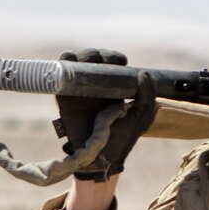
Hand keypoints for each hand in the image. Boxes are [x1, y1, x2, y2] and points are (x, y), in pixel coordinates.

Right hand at [55, 49, 157, 180]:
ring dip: (83, 55)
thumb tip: (144, 73)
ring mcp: (78, 89)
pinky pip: (61, 73)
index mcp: (113, 88)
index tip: (120, 61)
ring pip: (77, 62)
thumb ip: (147, 94)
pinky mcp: (64, 95)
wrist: (101, 155)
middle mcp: (95, 86)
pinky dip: (64, 61)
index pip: (111, 64)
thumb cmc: (122, 137)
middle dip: (99, 54)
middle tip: (105, 61)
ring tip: (90, 60)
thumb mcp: (142, 115)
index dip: (114, 57)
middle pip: (93, 60)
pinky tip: (71, 59)